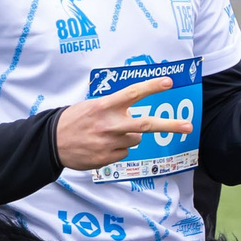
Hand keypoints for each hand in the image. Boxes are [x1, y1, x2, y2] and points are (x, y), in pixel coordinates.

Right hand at [56, 77, 183, 172]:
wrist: (52, 143)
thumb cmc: (74, 120)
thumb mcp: (91, 106)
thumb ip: (114, 107)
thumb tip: (135, 111)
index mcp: (105, 106)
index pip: (132, 93)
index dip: (151, 86)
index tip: (169, 82)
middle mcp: (110, 124)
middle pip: (146, 124)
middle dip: (170, 125)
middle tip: (188, 126)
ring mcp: (109, 143)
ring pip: (135, 139)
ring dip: (128, 136)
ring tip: (107, 134)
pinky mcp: (107, 158)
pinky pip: (124, 151)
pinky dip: (117, 148)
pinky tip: (101, 146)